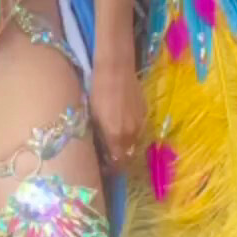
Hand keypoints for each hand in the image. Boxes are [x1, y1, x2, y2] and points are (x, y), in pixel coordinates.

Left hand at [90, 51, 145, 173]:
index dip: (110, 168)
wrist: (115, 68)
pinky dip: (131, 131)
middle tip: (107, 153)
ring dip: (125, 145)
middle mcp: (131, 134)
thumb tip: (100, 151)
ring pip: (134, 143)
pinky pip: (138, 129)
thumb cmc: (97, 91)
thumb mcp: (92, 116)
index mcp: (116, 136)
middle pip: (127, 155)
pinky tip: (122, 122)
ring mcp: (140, 123)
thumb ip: (99, 137)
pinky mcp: (145, 112)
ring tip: (114, 138)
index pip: (117, 164)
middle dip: (118, 158)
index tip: (102, 165)